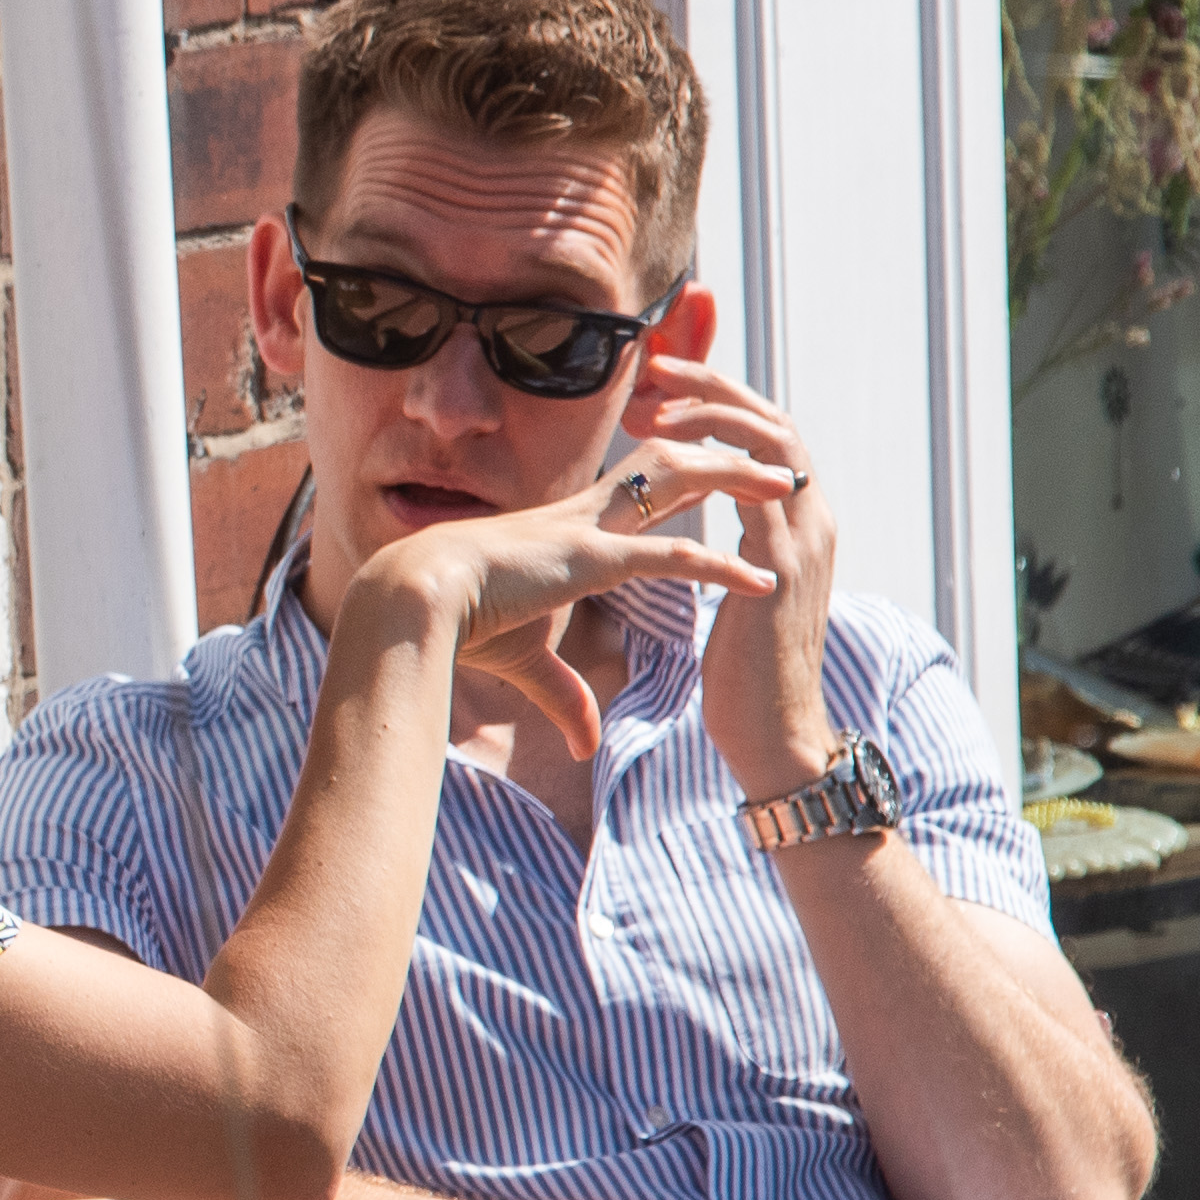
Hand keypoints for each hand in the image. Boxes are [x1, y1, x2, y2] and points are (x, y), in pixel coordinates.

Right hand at [370, 453, 767, 764]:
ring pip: (679, 482)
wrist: (414, 602)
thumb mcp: (523, 663)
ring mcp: (591, 531)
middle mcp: (586, 517)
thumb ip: (563, 697)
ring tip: (786, 487)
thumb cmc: (456, 625)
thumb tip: (582, 745)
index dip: (684, 477)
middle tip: (774, 463)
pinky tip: (761, 581)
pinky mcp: (591, 561)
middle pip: (668, 464)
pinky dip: (722, 567)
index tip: (723, 476)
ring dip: (736, 481)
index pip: (639, 489)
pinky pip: (671, 556)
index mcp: (570, 529)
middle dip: (723, 455)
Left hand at [633, 350, 846, 776]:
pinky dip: (716, 459)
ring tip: (657, 400)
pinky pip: (756, 492)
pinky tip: (668, 449)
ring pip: (771, 442)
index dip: (721, 402)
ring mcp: (804, 542)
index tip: (666, 384)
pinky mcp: (780, 569)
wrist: (775, 733)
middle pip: (774, 422)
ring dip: (713, 411)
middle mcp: (814, 522)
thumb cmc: (747, 669)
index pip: (768, 436)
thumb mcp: (746, 586)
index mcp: (802, 524)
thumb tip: (706, 511)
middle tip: (659, 366)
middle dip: (718, 386)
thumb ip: (739, 543)